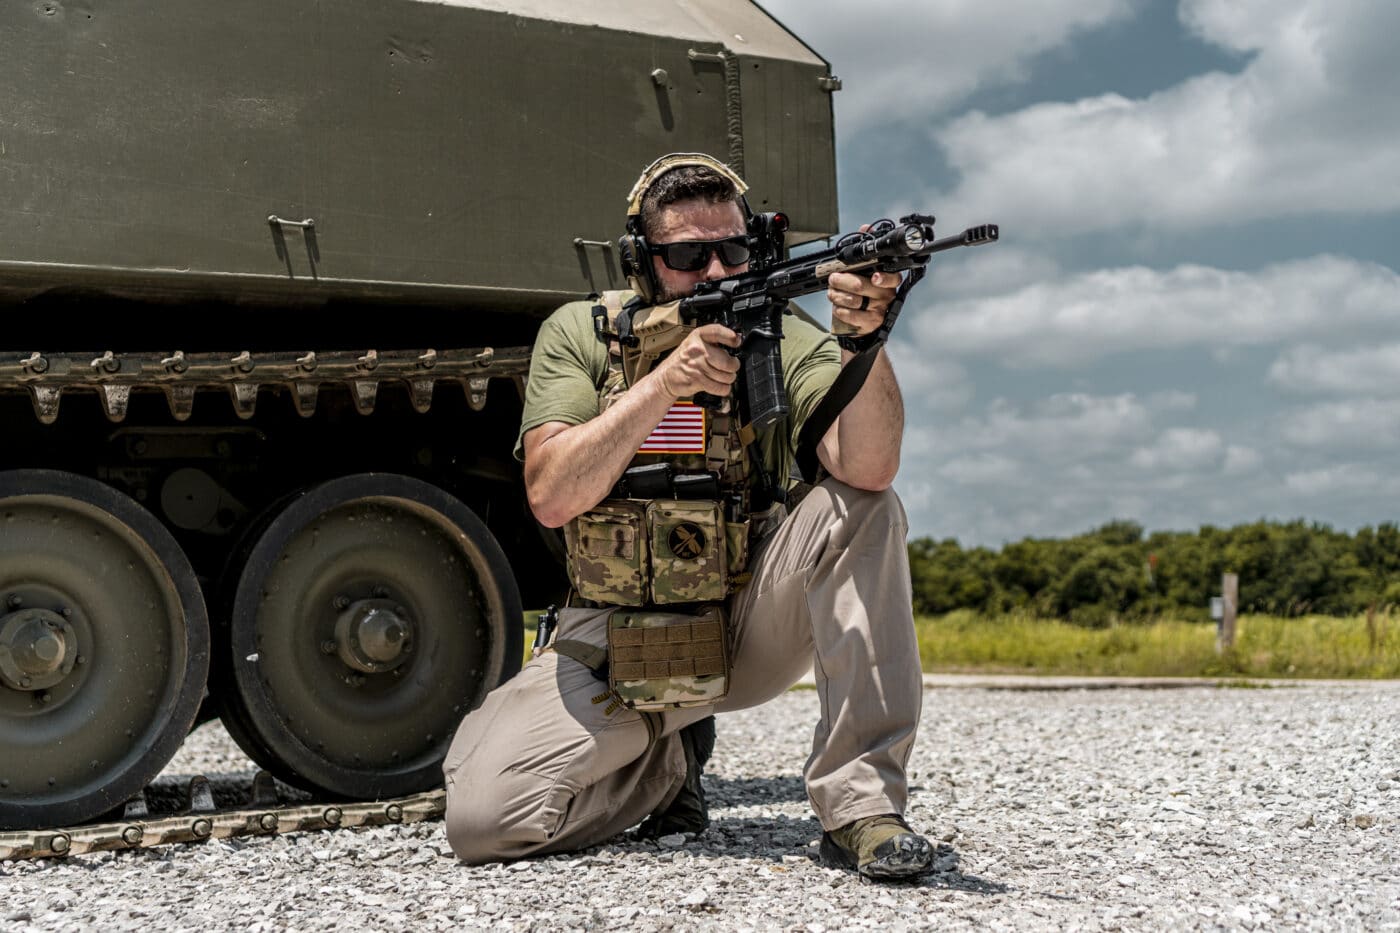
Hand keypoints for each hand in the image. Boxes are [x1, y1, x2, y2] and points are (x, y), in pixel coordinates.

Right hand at [654, 324, 741, 397]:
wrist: (666, 377)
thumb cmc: (683, 360)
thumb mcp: (694, 343)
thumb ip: (713, 340)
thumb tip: (737, 339)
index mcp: (697, 337)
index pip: (717, 331)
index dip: (730, 336)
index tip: (737, 341)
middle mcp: (696, 350)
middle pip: (727, 361)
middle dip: (734, 366)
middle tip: (732, 366)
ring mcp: (696, 366)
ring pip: (725, 376)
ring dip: (729, 379)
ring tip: (725, 376)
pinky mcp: (696, 381)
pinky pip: (719, 387)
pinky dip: (724, 389)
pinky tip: (721, 385)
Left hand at [828, 222, 902, 337]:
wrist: (864, 321)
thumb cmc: (865, 292)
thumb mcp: (866, 271)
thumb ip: (865, 250)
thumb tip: (865, 227)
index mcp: (889, 281)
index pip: (892, 278)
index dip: (883, 278)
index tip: (874, 277)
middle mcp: (887, 296)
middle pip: (861, 286)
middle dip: (841, 280)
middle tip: (833, 278)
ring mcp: (879, 311)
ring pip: (853, 300)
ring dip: (836, 294)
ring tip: (832, 292)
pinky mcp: (870, 324)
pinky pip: (851, 315)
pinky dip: (839, 309)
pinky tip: (838, 306)